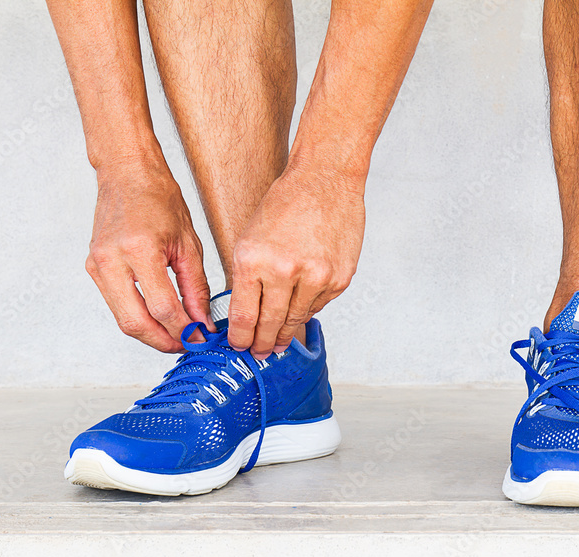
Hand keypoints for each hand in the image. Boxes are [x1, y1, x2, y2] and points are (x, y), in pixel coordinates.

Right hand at [85, 163, 211, 352]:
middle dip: (163, 341)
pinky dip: (138, 317)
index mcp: (139, 250)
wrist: (127, 174)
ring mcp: (98, 265)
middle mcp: (112, 260)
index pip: (163, 307)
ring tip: (176, 335)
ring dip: (150, 334)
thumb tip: (202, 321)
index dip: (184, 329)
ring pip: (123, 319)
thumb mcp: (189, 244)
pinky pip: (116, 304)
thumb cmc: (159, 199)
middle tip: (187, 345)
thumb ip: (196, 287)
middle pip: (135, 322)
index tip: (201, 337)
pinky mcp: (93, 268)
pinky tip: (158, 318)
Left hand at [228, 168, 364, 357]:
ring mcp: (316, 277)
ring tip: (278, 341)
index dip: (240, 338)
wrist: (325, 180)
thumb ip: (248, 278)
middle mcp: (284, 271)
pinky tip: (300, 310)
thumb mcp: (251, 239)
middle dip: (261, 344)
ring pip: (296, 320)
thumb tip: (247, 314)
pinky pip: (318, 305)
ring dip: (285, 333)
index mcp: (254, 260)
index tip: (239, 346)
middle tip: (258, 353)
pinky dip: (307, 309)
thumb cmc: (287, 203)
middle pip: (270, 325)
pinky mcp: (339, 279)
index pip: (244, 316)